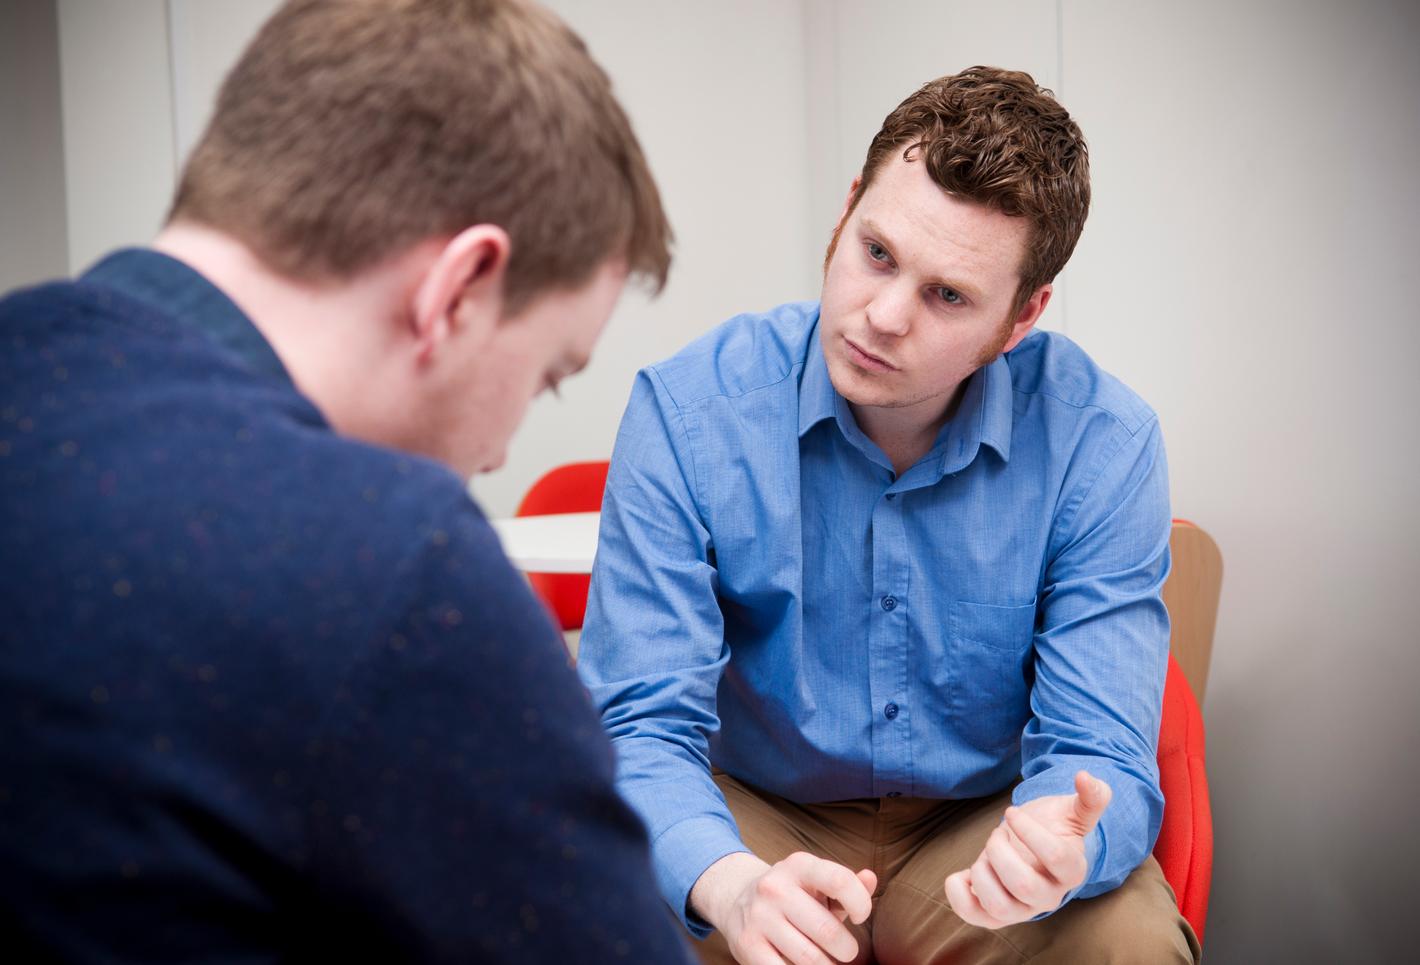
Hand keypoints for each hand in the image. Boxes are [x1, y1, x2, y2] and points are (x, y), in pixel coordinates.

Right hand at [693, 851, 876, 963]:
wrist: (737, 899)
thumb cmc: (793, 895)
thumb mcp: (817, 882)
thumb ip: (848, 883)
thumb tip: (870, 879)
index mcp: (799, 866)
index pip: (839, 881)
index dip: (860, 904)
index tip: (861, 917)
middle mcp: (775, 888)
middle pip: (827, 931)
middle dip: (846, 949)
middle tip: (845, 951)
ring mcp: (759, 916)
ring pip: (809, 959)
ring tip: (825, 961)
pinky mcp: (747, 944)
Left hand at [944, 770, 1110, 929]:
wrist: (1030, 848)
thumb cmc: (1052, 827)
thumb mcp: (1072, 811)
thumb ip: (1090, 797)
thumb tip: (1085, 777)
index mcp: (1072, 871)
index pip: (1055, 856)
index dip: (1028, 829)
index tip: (1011, 812)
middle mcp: (1049, 897)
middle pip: (1023, 884)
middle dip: (1000, 850)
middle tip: (998, 834)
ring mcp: (1021, 910)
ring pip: (998, 905)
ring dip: (982, 872)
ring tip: (985, 856)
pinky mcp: (994, 915)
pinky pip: (972, 915)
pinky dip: (958, 893)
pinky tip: (962, 873)